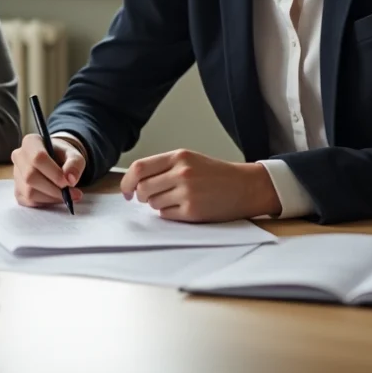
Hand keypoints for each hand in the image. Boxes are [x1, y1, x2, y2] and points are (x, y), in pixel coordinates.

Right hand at [11, 133, 84, 207]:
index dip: (54, 173)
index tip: (69, 182)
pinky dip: (46, 202)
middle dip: (54, 189)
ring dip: (51, 198)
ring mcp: (16, 174)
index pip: (38, 158)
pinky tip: (56, 197)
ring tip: (67, 196)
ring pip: (29, 192)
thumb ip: (75, 164)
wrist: (55, 161)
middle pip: (31, 177)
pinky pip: (29, 201)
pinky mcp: (17, 190)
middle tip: (72, 194)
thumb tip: (70, 179)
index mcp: (31, 142)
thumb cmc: (62, 156)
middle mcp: (19, 156)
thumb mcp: (74, 154)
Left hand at [119, 149, 280, 221]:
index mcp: (179, 157)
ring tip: (173, 200)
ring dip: (157, 204)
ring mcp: (187, 192)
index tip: (126, 191)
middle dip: (142, 196)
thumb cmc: (215, 174)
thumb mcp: (189, 160)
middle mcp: (182, 173)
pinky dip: (169, 214)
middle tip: (150, 197)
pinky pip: (166, 215)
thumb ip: (163, 167)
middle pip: (143, 188)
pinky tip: (182, 207)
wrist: (245, 187)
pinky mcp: (193, 211)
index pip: (139, 168)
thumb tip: (134, 182)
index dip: (127, 182)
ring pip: (153, 203)